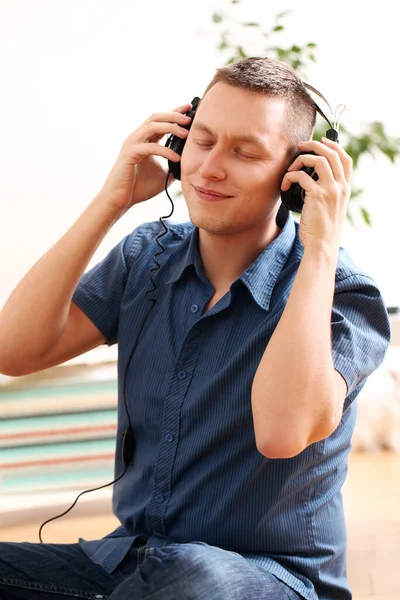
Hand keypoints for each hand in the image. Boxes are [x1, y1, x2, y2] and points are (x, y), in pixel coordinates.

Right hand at [98, 103, 191, 213]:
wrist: (121, 200)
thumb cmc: (139, 187)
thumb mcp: (163, 175)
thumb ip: (173, 166)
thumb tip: (189, 165)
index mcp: (144, 140)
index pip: (160, 121)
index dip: (174, 112)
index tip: (189, 108)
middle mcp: (137, 138)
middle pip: (156, 118)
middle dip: (174, 115)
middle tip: (190, 118)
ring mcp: (132, 145)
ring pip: (152, 127)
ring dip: (170, 128)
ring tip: (186, 134)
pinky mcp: (129, 155)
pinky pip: (149, 147)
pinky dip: (165, 151)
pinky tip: (177, 158)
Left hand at [280, 137, 351, 253]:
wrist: (322, 245)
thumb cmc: (321, 229)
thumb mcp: (330, 208)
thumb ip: (326, 192)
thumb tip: (309, 178)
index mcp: (345, 189)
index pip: (345, 159)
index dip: (334, 146)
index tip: (321, 141)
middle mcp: (341, 187)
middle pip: (331, 154)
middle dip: (314, 145)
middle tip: (300, 146)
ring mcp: (330, 190)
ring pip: (318, 160)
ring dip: (300, 160)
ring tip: (290, 169)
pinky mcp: (317, 196)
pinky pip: (301, 176)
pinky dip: (289, 177)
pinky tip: (284, 185)